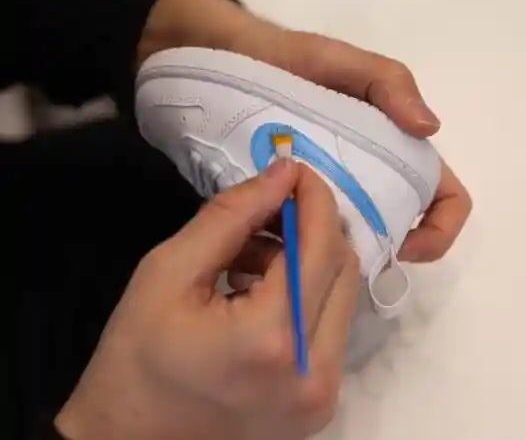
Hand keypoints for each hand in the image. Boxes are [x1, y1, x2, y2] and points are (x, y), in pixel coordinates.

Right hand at [55, 161, 359, 439]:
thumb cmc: (136, 357)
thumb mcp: (169, 272)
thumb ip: (230, 216)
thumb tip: (282, 173)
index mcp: (272, 338)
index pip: (320, 246)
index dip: (314, 198)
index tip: (294, 168)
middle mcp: (313, 372)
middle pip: (343, 267)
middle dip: (311, 225)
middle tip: (268, 208)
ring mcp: (322, 395)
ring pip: (342, 294)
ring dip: (307, 258)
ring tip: (250, 253)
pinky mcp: (319, 404)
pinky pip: (329, 324)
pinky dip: (304, 292)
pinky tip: (259, 287)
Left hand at [141, 0, 471, 262]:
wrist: (220, 60)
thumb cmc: (283, 58)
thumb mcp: (337, 61)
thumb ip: (386, 82)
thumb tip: (430, 128)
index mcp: (390, 147)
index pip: (441, 197)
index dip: (437, 228)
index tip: (402, 245)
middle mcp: (365, 176)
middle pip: (395, 228)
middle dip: (378, 249)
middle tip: (338, 255)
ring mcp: (325, 192)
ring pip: (348, 241)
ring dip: (334, 257)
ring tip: (298, 256)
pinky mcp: (287, 202)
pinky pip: (303, 239)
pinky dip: (296, 251)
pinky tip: (270, 250)